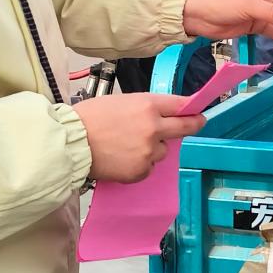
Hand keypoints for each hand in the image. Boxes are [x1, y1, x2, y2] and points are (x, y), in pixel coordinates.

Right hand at [73, 93, 204, 183]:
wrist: (72, 143)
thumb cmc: (89, 118)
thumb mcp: (120, 102)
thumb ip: (145, 109)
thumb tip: (161, 117)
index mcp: (148, 106)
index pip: (180, 105)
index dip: (193, 108)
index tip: (200, 110)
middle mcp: (153, 128)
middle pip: (184, 128)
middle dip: (193, 125)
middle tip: (198, 123)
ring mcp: (149, 152)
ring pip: (162, 150)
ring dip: (153, 148)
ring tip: (127, 145)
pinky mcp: (141, 170)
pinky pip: (149, 166)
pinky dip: (140, 163)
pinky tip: (122, 158)